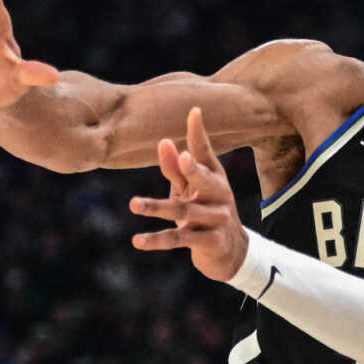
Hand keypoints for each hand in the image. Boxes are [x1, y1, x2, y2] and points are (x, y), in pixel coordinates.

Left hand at [131, 108, 248, 281]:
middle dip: (194, 170)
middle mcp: (219, 195)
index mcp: (214, 177)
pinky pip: (179, 239)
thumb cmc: (205, 211)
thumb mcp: (190, 189)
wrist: (230, 251)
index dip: (199, 132)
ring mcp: (216, 219)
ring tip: (133, 204)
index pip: (205, 152)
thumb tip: (162, 141)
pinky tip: (137, 240)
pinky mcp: (209, 241)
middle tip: (184, 158)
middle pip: (204, 180)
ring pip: (183, 211)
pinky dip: (157, 240)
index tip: (194, 111)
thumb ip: (176, 168)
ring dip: (157, 207)